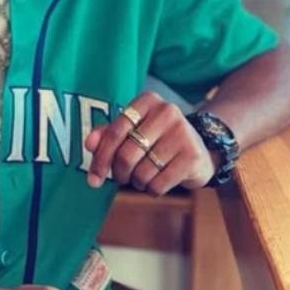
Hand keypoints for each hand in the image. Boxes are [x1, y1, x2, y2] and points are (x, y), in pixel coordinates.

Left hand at [83, 91, 215, 195]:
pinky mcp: (192, 156)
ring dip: (137, 182)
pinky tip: (158, 181)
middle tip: (122, 177)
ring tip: (144, 176)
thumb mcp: (132, 131)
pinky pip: (158, 184)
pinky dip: (152, 189)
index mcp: (147, 100)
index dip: (100, 159)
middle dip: (119, 173)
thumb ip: (107, 135)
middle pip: (126, 155)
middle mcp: (166, 111)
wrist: (199, 150)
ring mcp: (182, 133)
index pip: (114, 132)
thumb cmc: (156, 140)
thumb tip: (89, 144)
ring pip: (142, 172)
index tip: (93, 179)